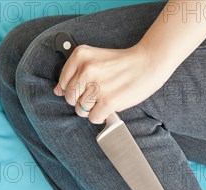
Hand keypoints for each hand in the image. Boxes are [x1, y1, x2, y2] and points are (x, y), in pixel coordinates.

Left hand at [53, 42, 168, 123]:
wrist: (147, 63)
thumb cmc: (122, 64)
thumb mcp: (94, 58)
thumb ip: (74, 72)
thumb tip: (57, 91)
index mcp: (80, 56)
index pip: (63, 83)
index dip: (75, 90)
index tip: (87, 87)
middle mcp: (86, 70)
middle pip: (70, 99)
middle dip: (82, 101)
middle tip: (98, 94)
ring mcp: (97, 86)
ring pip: (81, 110)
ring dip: (92, 109)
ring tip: (105, 98)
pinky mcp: (108, 101)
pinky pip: (93, 118)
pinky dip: (101, 117)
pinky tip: (109, 106)